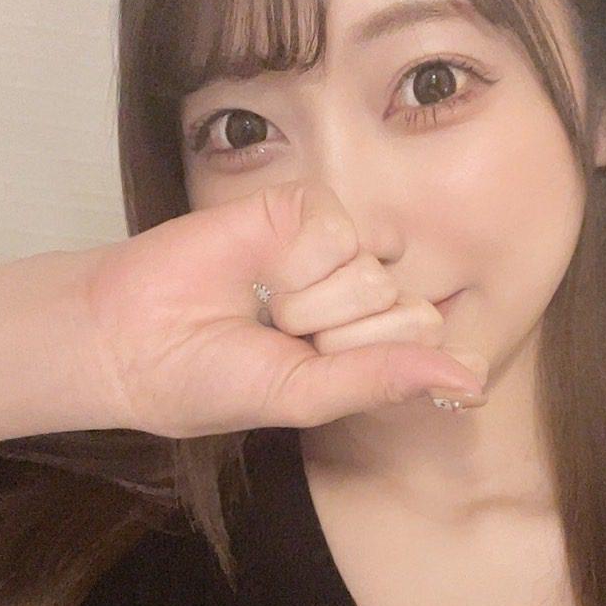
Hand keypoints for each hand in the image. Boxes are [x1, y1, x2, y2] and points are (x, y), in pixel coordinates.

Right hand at [78, 179, 489, 439]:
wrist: (133, 336)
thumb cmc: (211, 379)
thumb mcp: (305, 395)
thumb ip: (386, 380)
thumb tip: (472, 382)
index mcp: (367, 350)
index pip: (429, 352)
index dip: (384, 366)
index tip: (322, 373)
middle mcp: (362, 299)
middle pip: (412, 314)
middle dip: (345, 339)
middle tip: (286, 341)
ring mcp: (338, 252)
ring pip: (376, 274)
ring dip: (313, 304)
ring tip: (265, 308)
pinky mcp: (306, 210)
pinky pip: (343, 229)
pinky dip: (300, 259)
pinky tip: (261, 268)